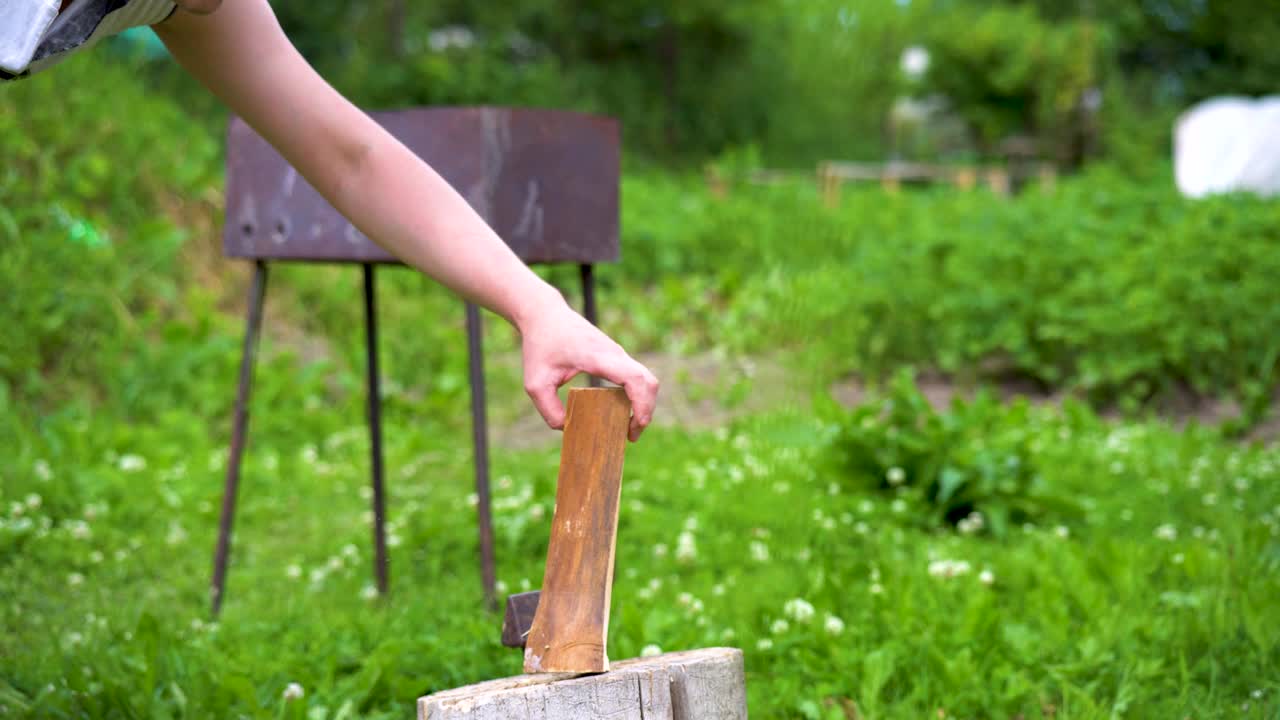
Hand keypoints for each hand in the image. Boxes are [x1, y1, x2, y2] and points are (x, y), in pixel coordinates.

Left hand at [517, 297, 658, 441]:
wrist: (545, 315)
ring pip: (646, 379)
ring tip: (628, 428)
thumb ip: (548, 409)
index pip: (633, 378)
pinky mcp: (616, 356)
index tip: (634, 426)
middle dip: (647, 410)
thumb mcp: (535, 382)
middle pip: (648, 381)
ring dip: (644, 403)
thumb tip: (565, 428)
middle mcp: (614, 353)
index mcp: (598, 357)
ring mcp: (617, 353)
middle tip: (631, 435)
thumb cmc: (540, 346)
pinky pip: (636, 376)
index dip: (642, 403)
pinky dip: (637, 395)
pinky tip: (621, 411)